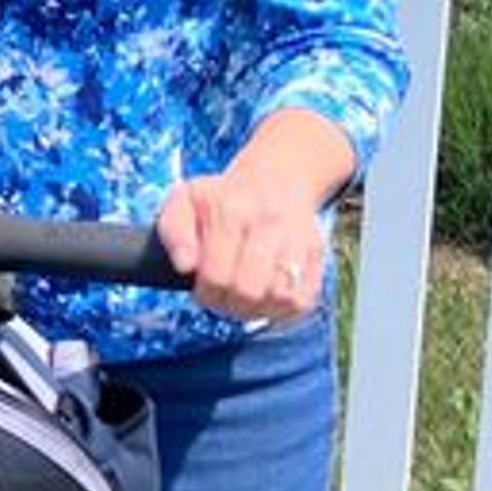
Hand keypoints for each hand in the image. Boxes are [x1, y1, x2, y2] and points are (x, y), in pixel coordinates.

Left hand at [156, 172, 333, 327]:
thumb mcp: (184, 201)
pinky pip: (302, 301)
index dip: (205, 294)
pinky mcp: (317, 256)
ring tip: (243, 299)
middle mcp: (270, 224)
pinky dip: (281, 310)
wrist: (276, 180)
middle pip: (248, 291)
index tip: (202, 288)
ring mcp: (298, 240)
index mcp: (231, 211)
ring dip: (256, 310)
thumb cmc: (223, 198)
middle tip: (222, 297)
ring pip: (279, 298)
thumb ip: (174, 232)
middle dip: (228, 305)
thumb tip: (185, 267)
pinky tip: (265, 299)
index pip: (216, 276)